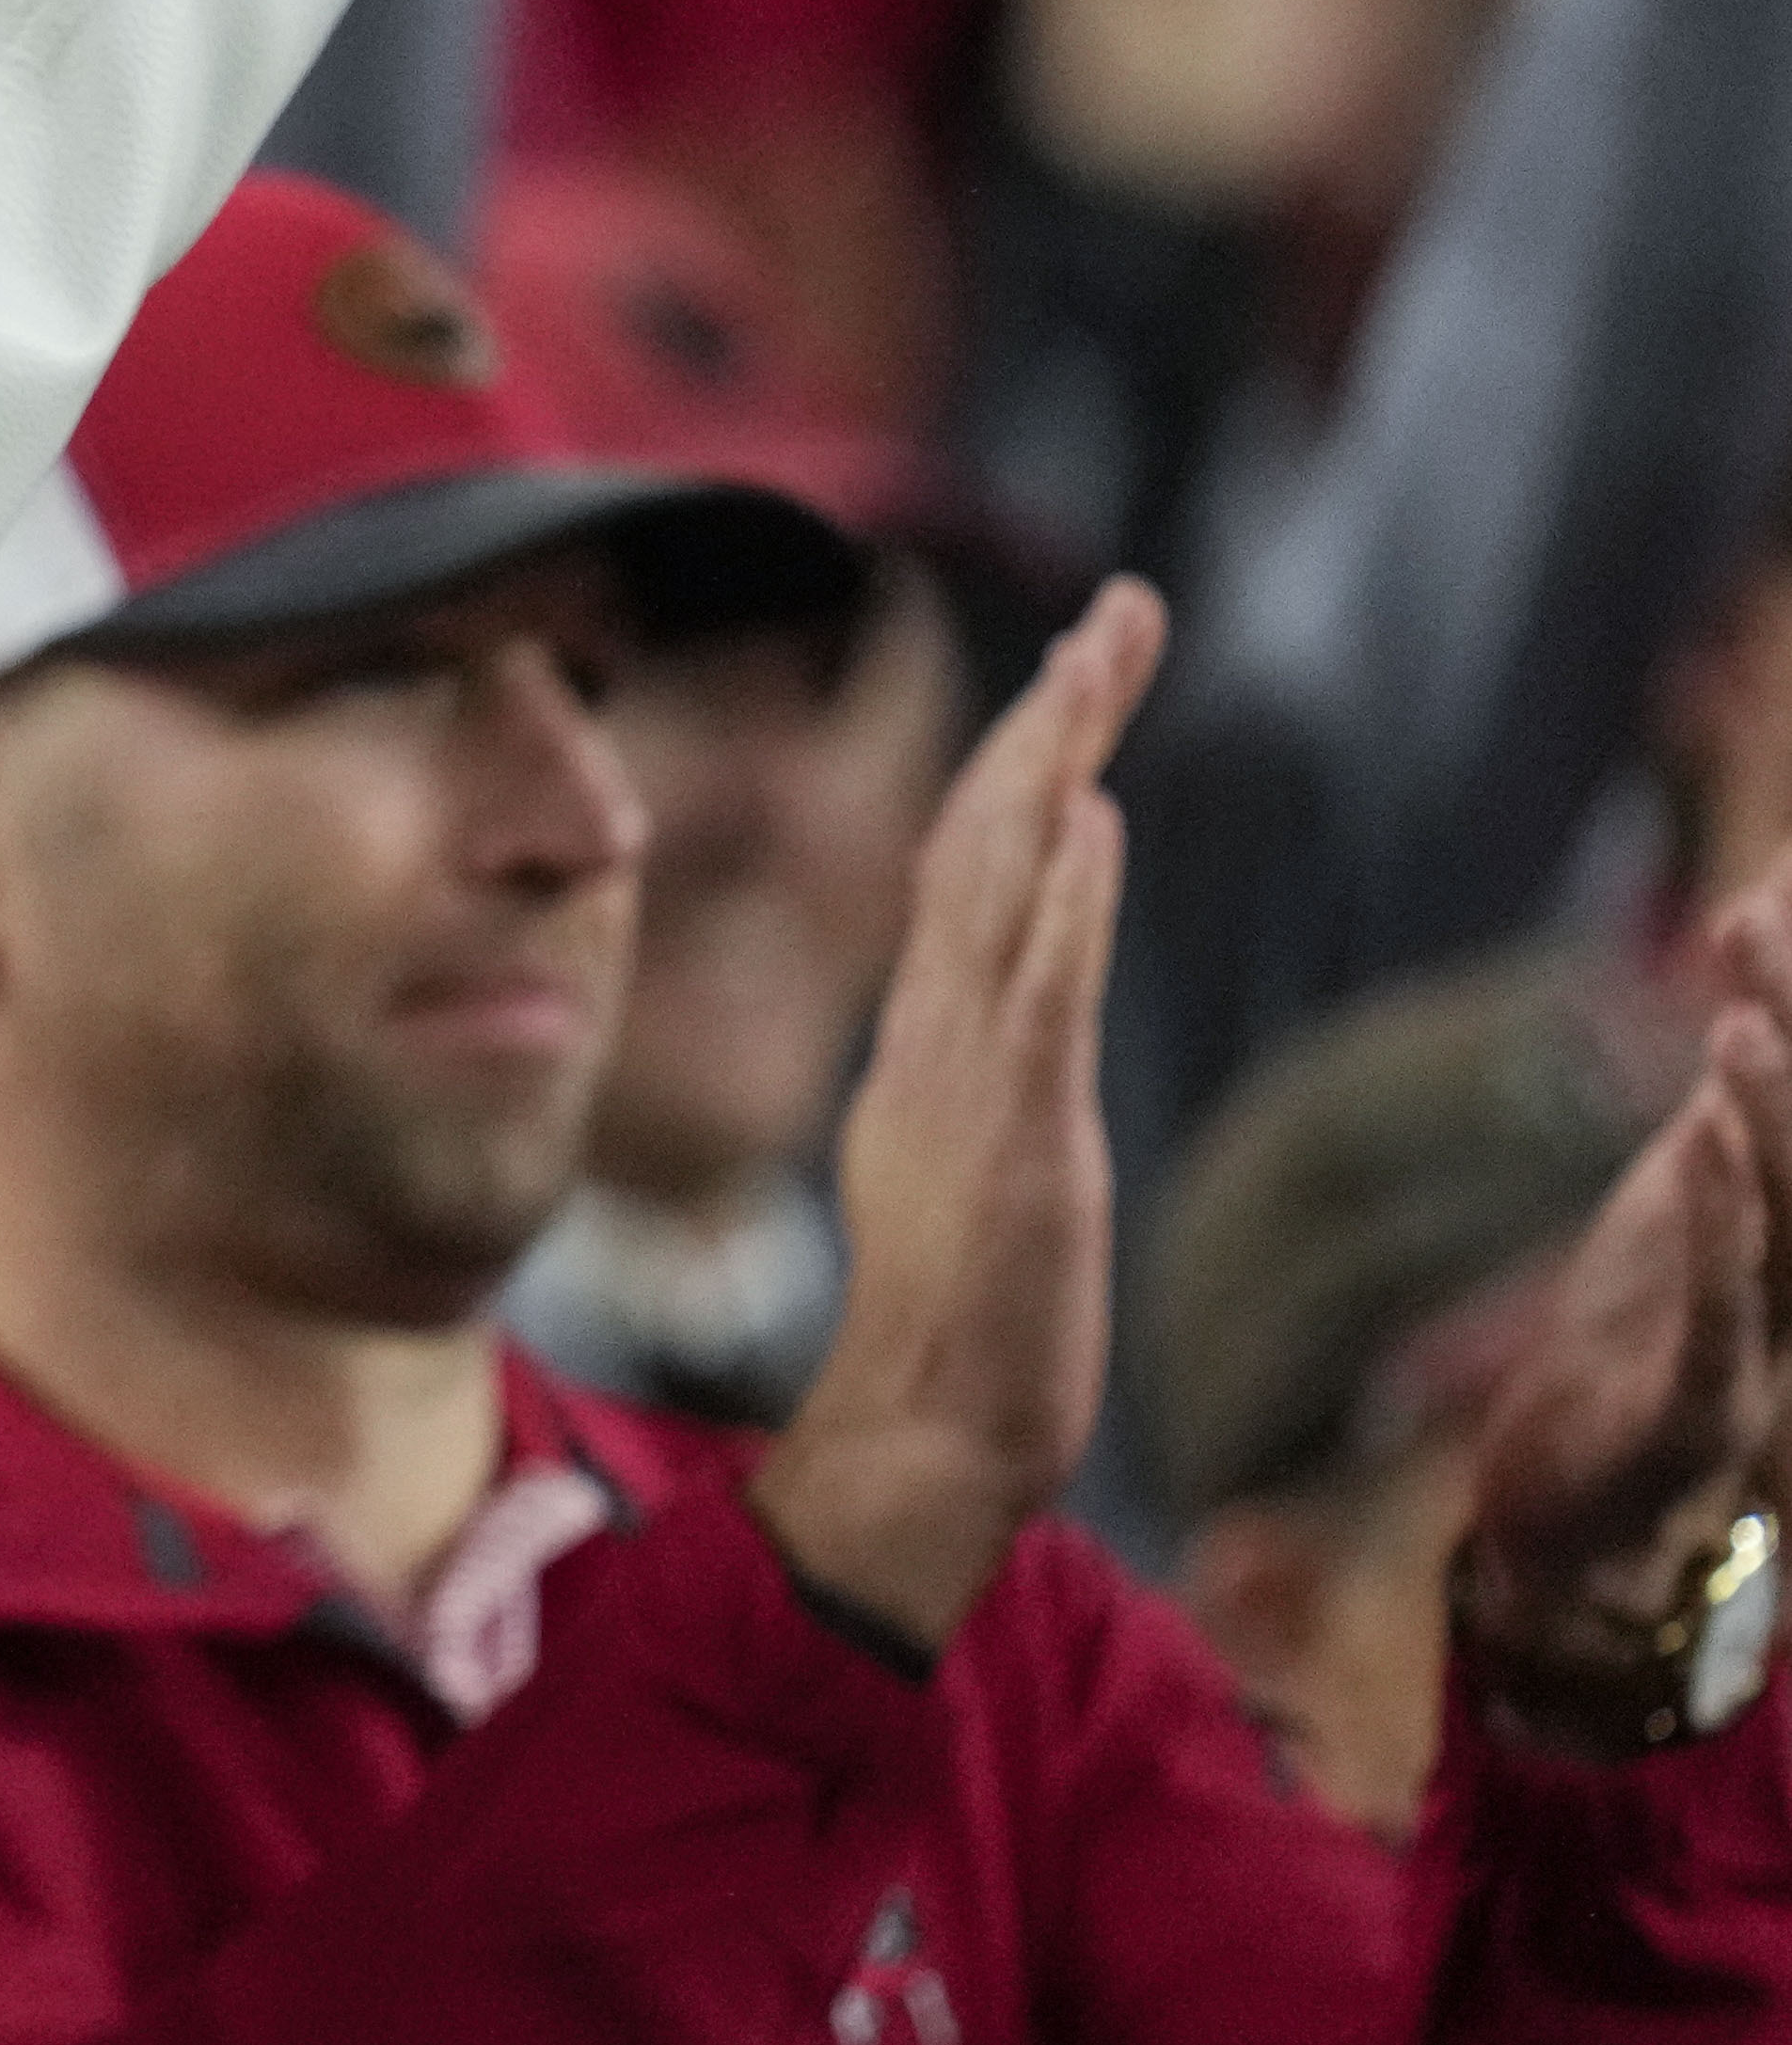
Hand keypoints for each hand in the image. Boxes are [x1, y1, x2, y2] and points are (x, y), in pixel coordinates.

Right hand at [758, 581, 1168, 1644]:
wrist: (928, 1432)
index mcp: (931, 1037)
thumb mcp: (989, 1156)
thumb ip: (1009, 1040)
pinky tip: (1090, 823)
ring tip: (1096, 663)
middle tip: (1116, 611)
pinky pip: (1034, 1001)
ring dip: (1052, 769)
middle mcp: (937, 1034)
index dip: (1026, 755)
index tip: (1079, 661)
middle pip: (985, 841)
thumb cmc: (973, 1317)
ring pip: (1001, 891)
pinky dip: (1059, 908)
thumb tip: (1049, 919)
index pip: (974, 863)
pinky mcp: (1009, 1138)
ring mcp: (967, 1081)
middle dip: (1053, 719)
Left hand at [1446, 866, 1791, 1739]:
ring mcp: (1770, 1368)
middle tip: (1753, 920)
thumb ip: (1737, 1095)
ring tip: (1744, 1018)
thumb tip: (1756, 948)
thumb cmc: (1647, 1341)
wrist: (1579, 1525)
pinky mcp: (1693, 1421)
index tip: (1770, 899)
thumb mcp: (1694, 1195)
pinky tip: (1701, 1145)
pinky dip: (1723, 1232)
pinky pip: (1721, 1323)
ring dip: (1776, 1125)